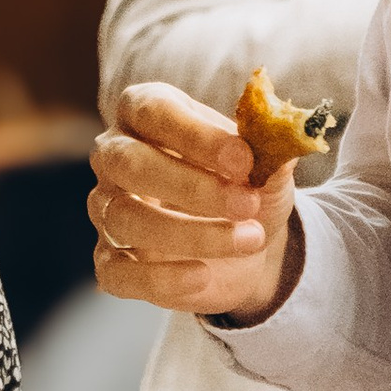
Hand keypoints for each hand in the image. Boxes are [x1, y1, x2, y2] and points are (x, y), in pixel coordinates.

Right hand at [88, 81, 298, 323]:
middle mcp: (116, 156)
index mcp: (146, 112)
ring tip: (249, 239)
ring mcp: (107, 209)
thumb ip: (270, 146)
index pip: (153, 111)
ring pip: (126, 219)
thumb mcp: (266, 162)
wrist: (250, 242)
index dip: (196, 135)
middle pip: (128, 163)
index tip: (244, 158)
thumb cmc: (246, 184)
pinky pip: (119, 272)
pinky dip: (161, 278)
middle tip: (247, 203)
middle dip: (191, 186)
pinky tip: (203, 276)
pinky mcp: (111, 261)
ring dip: (192, 233)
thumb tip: (283, 135)